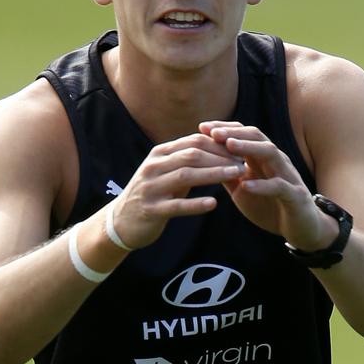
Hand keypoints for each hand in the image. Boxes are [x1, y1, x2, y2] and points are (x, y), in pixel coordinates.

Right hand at [111, 133, 245, 249]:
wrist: (120, 222)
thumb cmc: (151, 194)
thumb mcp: (166, 171)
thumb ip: (186, 160)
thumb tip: (217, 147)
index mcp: (159, 154)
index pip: (193, 142)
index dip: (218, 144)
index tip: (239, 149)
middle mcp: (154, 167)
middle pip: (192, 155)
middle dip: (220, 158)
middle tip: (243, 162)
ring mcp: (151, 188)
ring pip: (186, 175)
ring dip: (214, 174)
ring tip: (236, 175)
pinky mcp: (151, 210)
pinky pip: (177, 206)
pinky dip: (196, 204)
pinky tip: (213, 203)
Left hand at [199, 121, 337, 250]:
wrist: (303, 229)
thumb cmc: (271, 206)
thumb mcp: (243, 189)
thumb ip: (227, 175)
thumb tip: (204, 162)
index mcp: (263, 158)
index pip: (244, 135)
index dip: (225, 129)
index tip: (202, 127)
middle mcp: (276, 161)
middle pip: (256, 137)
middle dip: (233, 133)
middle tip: (212, 132)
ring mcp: (287, 175)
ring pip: (270, 153)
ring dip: (248, 148)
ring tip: (228, 145)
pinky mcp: (295, 196)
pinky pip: (279, 186)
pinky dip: (262, 185)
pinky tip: (245, 184)